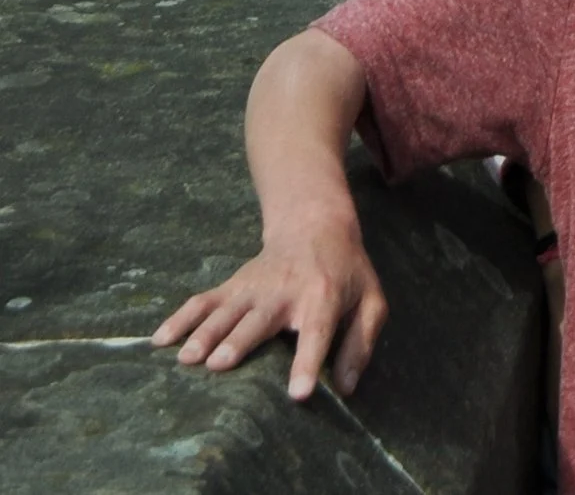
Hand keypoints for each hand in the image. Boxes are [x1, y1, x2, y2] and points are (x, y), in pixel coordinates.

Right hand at [154, 220, 386, 405]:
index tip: (298, 393)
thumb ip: (361, 343)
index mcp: (324, 297)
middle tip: (218, 365)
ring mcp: (254, 287)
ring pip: (226, 312)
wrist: (315, 225)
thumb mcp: (370, 301)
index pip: (318, 332)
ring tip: (187, 358)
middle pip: (260, 321)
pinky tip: (160, 339)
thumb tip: (345, 388)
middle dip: (239, 342)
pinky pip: (203, 301)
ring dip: (205, 333)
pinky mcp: (233, 285)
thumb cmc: (346, 272)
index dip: (308, 362)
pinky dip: (180, 318)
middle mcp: (285, 291)